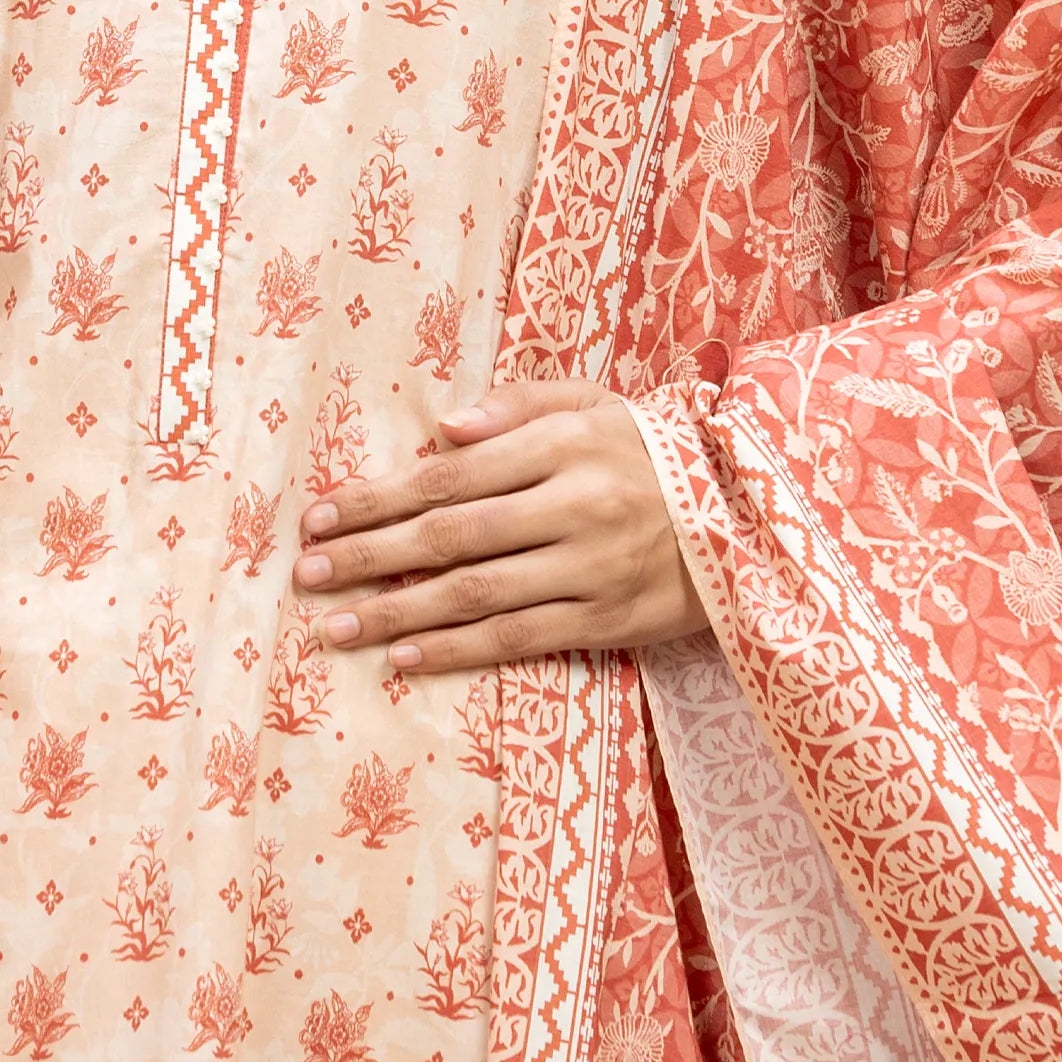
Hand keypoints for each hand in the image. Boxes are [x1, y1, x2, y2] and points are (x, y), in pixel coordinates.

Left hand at [291, 375, 708, 673]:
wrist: (754, 514)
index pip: (451, 474)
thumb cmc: (655, 452)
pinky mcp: (609, 620)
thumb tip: (440, 429)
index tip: (319, 515)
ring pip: (476, 594)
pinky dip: (457, 650)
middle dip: (369, 556)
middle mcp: (575, 505)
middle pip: (451, 535)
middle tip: (307, 574)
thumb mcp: (597, 404)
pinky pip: (519, 637)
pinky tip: (405, 657)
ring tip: (335, 627)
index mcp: (566, 444)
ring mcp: (592, 568)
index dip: (379, 497)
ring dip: (397, 613)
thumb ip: (518, 405)